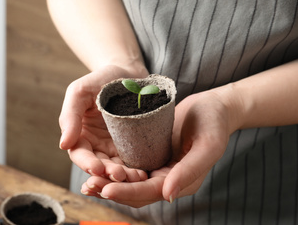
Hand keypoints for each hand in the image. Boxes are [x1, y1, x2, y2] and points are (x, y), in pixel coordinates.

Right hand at [59, 65, 148, 182]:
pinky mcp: (132, 147)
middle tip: (120, 175)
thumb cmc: (100, 80)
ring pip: (116, 168)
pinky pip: (132, 162)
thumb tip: (63, 145)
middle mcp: (96, 144)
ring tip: (135, 177)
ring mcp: (114, 147)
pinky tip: (144, 173)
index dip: (87, 163)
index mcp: (80, 134)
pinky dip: (136, 170)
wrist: (127, 74)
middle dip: (108, 174)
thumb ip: (70, 116)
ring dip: (124, 176)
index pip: (79, 153)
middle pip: (98, 166)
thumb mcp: (80, 92)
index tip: (97, 168)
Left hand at [81, 89, 232, 206]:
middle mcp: (167, 179)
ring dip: (108, 183)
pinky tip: (96, 165)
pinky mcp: (150, 155)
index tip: (106, 189)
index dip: (128, 192)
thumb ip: (190, 170)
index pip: (151, 192)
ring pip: (129, 182)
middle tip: (88, 186)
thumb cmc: (214, 123)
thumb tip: (167, 195)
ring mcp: (157, 168)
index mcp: (182, 181)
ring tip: (86, 181)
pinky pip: (129, 167)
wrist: (214, 107)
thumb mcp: (208, 145)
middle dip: (112, 191)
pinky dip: (113, 170)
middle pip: (135, 192)